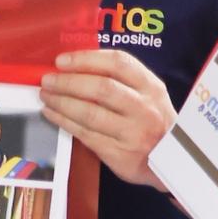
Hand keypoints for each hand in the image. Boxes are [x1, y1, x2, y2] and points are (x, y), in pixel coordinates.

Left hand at [42, 49, 177, 186]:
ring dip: (61, 102)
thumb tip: (75, 67)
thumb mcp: (148, 95)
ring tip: (46, 96)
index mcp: (151, 87)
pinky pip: (85, 134)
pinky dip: (63, 121)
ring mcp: (132, 132)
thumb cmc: (150, 121)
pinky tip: (52, 113)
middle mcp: (144, 108)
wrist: (171, 159)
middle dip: (68, 82)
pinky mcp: (119, 153)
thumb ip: (120, 80)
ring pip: (90, 113)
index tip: (62, 60)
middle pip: (101, 88)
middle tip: (48, 80)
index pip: (118, 63)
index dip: (86, 59)